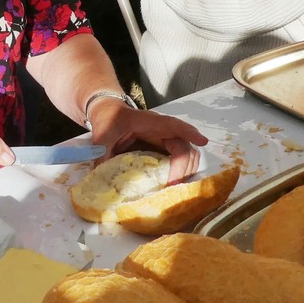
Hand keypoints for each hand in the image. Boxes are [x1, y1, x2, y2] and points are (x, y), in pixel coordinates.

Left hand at [86, 99, 206, 182]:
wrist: (108, 113)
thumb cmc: (109, 119)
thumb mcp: (102, 135)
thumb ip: (101, 155)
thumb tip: (100, 180)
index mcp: (150, 123)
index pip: (174, 126)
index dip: (189, 133)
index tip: (203, 141)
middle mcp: (164, 132)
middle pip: (185, 147)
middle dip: (183, 167)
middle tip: (172, 186)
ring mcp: (166, 142)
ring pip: (187, 156)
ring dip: (185, 172)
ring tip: (172, 189)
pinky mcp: (164, 151)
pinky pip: (180, 162)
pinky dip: (180, 174)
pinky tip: (171, 186)